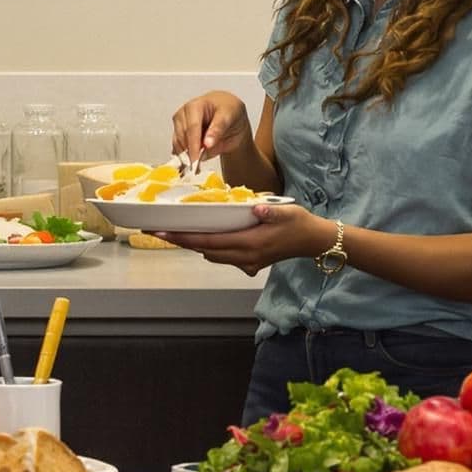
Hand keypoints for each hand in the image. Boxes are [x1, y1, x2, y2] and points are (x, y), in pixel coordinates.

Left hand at [163, 204, 334, 275]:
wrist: (313, 241)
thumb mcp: (286, 212)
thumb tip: (255, 208)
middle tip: (158, 231)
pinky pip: (223, 257)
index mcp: (250, 243)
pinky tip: (204, 238)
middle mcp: (245, 256)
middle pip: (204, 251)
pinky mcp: (250, 262)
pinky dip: (210, 249)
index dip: (184, 238)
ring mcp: (247, 262)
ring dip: (194, 246)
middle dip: (181, 242)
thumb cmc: (299, 223)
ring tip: (175, 233)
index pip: (209, 242)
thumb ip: (269, 210)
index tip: (163, 233)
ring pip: (212, 256)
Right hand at [170, 91, 252, 160]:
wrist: (230, 113)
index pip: (192, 127)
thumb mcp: (231, 118)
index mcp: (197, 105)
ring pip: (177, 142)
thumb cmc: (230, 113)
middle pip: (182, 136)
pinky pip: (177, 147)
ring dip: (185, 155)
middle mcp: (184, 112)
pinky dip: (183, 156)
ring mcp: (179, 123)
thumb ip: (218, 130)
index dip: (194, 144)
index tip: (195, 160)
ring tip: (196, 166)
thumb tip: (206, 145)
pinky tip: (192, 161)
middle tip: (196, 167)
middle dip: (189, 152)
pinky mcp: (178, 132)